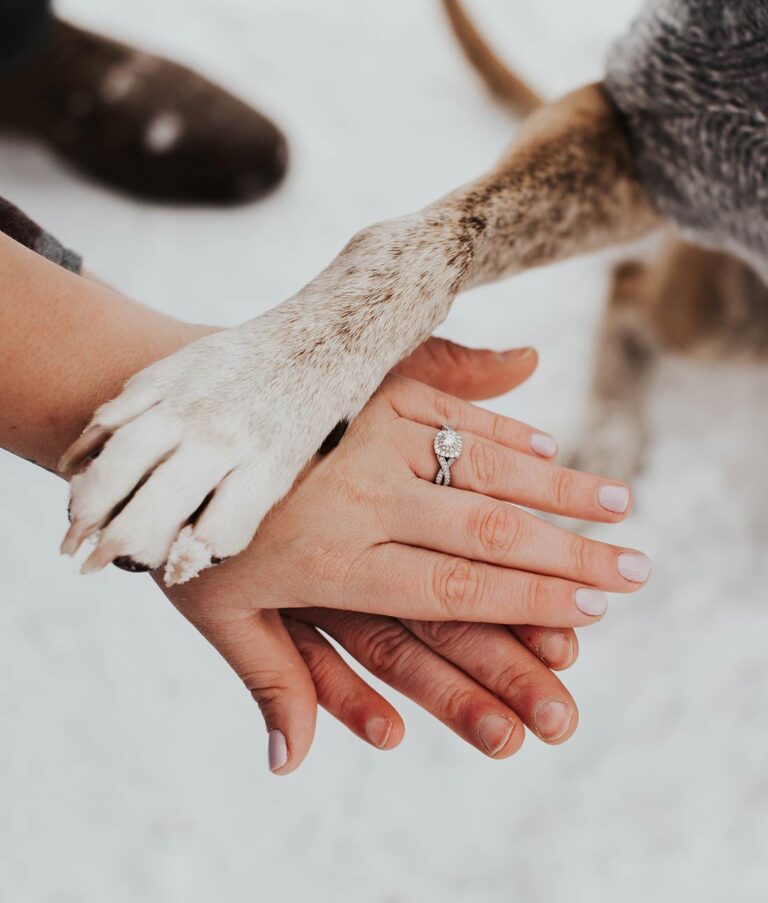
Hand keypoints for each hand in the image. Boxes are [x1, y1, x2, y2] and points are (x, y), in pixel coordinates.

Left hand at [158, 344, 648, 771]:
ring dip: (557, 488)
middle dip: (571, 555)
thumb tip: (292, 763)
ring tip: (620, 505)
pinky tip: (548, 446)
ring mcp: (367, 434)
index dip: (529, 602)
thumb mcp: (214, 612)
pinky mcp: (365, 388)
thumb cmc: (188, 527)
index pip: (453, 588)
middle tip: (636, 569)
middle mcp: (362, 495)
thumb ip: (268, 680)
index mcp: (334, 558)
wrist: (162, 424)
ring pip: (481, 465)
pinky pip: (447, 410)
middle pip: (486, 530)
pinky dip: (502, 431)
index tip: (591, 614)